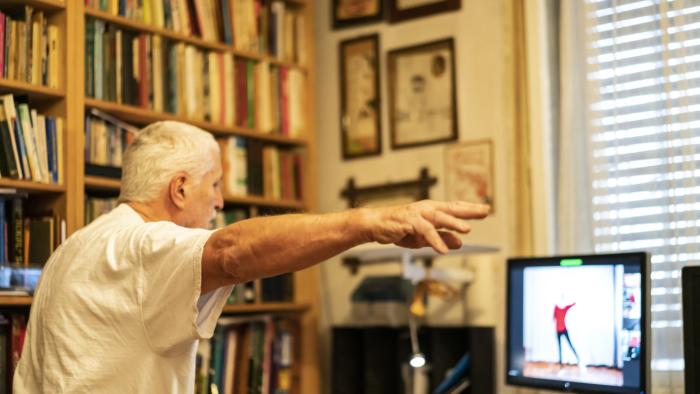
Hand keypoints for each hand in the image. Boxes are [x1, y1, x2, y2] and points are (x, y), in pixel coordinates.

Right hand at [364, 200, 489, 253]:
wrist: (376, 225)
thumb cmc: (400, 230)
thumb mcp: (424, 238)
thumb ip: (442, 238)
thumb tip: (460, 242)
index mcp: (432, 211)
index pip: (455, 208)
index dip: (470, 208)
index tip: (486, 209)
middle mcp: (427, 209)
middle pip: (451, 208)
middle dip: (469, 210)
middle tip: (485, 211)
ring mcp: (418, 214)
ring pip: (439, 217)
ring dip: (453, 223)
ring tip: (466, 229)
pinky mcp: (410, 222)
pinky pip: (425, 231)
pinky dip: (434, 240)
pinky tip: (443, 250)